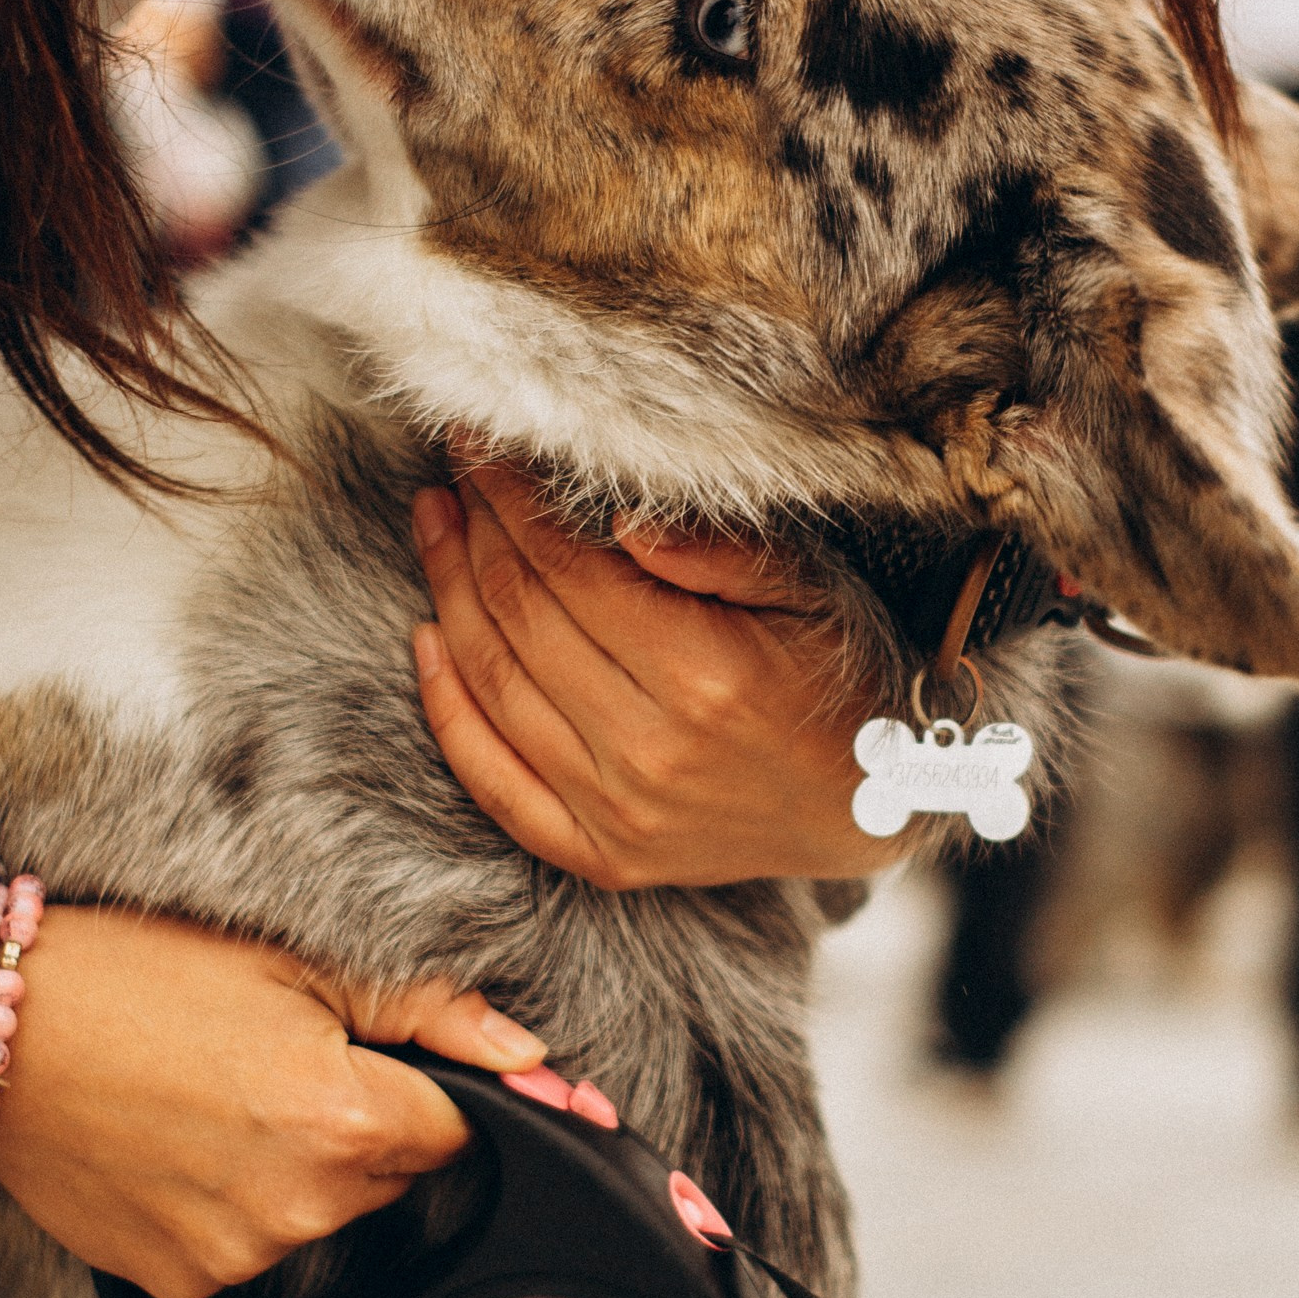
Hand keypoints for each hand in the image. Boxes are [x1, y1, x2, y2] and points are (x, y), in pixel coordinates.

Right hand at [0, 907, 546, 1297]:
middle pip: (393, 1176)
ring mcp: (236, 1256)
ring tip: (219, 1096)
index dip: (435, 1091)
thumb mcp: (296, 961)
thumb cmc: (142, 973)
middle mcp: (299, 1205)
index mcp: (344, 1117)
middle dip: (366, 1124)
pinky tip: (182, 1144)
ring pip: (323, 1215)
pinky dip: (234, 1204)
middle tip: (280, 1060)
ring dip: (300, 1167)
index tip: (386, 1063)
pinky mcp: (182, 1283)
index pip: (462, 1130)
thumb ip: (432, 1011)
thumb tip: (536, 1060)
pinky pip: (250, 1248)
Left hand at [411, 460, 897, 889]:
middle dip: (475, 530)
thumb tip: (616, 515)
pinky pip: (492, 782)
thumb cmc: (845, 680)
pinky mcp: (601, 857)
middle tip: (455, 470)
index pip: (567, 566)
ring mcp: (619, 814)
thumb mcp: (814, 593)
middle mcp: (649, 751)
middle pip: (520, 617)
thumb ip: (720, 551)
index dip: (512, 496)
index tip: (480, 441)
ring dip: (448, 594)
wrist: (872, 810)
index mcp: (706, 676)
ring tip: (434, 525)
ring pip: (493, 684)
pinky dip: (446, 709)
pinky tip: (426, 640)